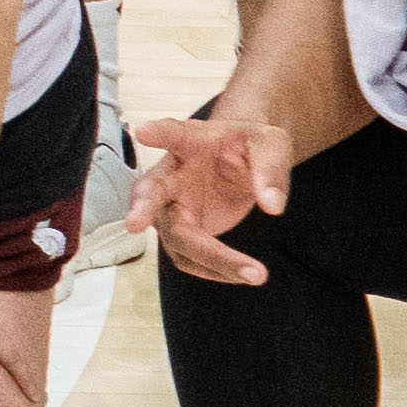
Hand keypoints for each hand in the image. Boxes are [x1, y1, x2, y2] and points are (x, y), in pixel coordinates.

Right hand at [141, 103, 297, 283]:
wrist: (242, 159)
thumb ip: (270, 170)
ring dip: (211, 259)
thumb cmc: (250, 146)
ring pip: (175, 237)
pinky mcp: (180, 231)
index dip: (158, 134)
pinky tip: (246, 273)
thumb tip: (272, 206)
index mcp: (192, 142)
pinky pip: (190, 258)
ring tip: (255, 274)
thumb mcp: (270, 145)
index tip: (143, 132)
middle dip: (142, 208)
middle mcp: (173, 175)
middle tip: (133, 223)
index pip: (173, 135)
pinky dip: (218, 269)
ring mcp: (171, 207)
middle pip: (151, 192)